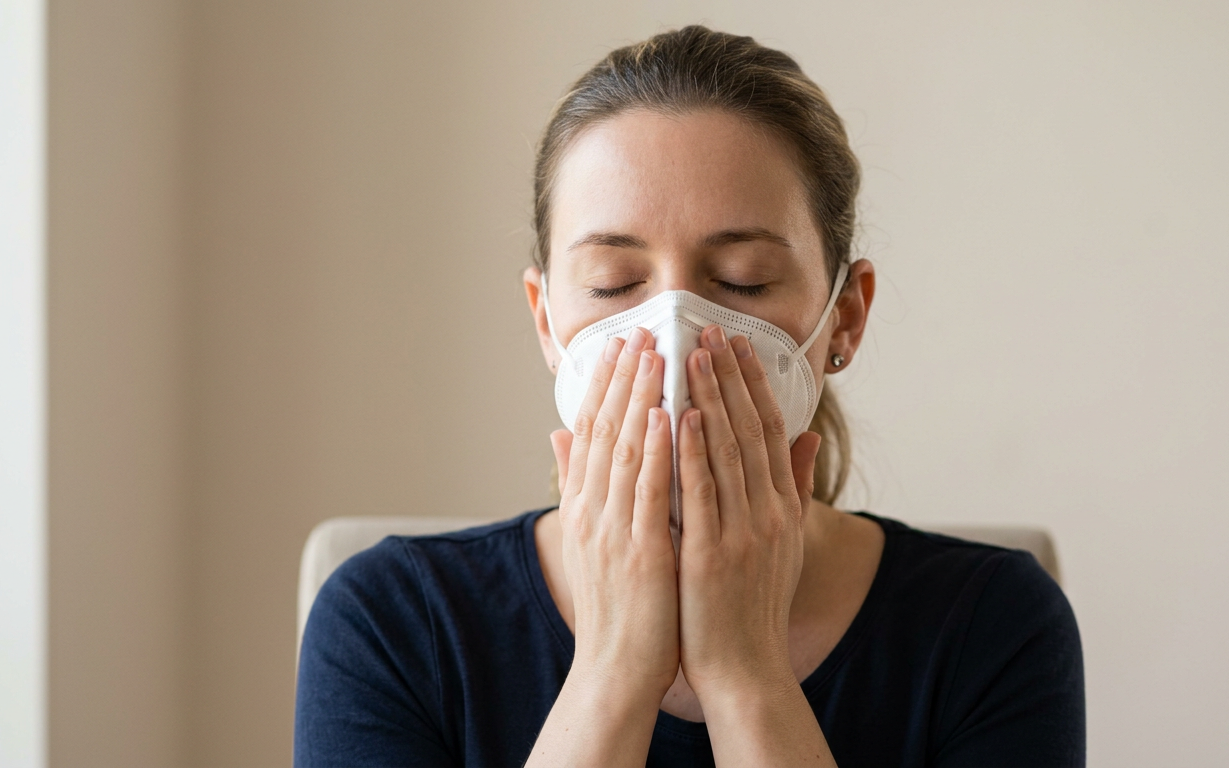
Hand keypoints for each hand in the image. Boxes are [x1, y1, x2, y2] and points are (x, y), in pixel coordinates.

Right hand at [549, 326, 679, 694]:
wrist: (616, 672)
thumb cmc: (617, 608)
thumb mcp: (589, 541)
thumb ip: (580, 487)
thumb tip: (558, 436)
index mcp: (584, 509)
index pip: (591, 433)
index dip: (605, 386)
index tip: (620, 345)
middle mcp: (593, 513)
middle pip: (605, 432)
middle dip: (623, 379)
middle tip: (639, 331)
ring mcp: (615, 532)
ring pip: (627, 452)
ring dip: (641, 400)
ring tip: (655, 355)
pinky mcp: (642, 554)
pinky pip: (651, 494)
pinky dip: (660, 451)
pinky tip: (671, 416)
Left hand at [676, 325, 822, 699]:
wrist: (746, 670)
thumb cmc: (755, 607)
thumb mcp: (785, 544)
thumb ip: (793, 487)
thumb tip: (808, 436)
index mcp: (781, 508)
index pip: (769, 430)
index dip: (752, 384)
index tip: (736, 343)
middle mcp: (767, 513)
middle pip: (748, 429)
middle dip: (727, 376)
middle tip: (709, 329)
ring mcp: (740, 533)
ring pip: (724, 451)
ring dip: (707, 398)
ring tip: (690, 354)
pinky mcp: (709, 554)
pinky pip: (699, 493)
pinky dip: (691, 451)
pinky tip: (680, 416)